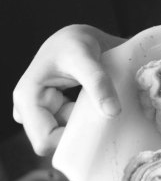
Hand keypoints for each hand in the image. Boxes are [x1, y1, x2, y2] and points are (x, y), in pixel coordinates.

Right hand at [12, 25, 123, 156]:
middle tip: (103, 118)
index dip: (71, 142)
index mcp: (27, 98)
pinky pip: (70, 129)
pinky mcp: (51, 114)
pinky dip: (85, 123)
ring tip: (100, 108)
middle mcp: (27, 110)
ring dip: (84, 128)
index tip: (98, 129)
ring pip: (64, 137)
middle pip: (55, 142)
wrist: (75, 38)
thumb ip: (98, 83)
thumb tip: (113, 113)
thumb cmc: (75, 44)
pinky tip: (96, 109)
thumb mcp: (86, 58)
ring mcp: (38, 114)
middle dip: (79, 134)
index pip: (45, 140)